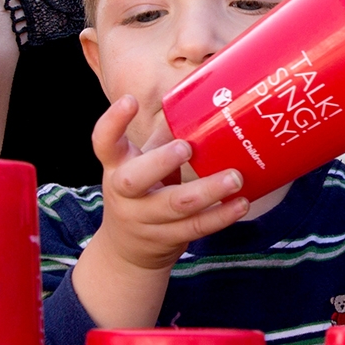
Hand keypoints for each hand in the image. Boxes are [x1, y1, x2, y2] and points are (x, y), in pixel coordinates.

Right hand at [72, 95, 248, 327]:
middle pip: (132, 180)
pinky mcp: (167, 239)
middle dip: (160, 162)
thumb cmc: (144, 190)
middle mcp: (123, 193)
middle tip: (186, 147)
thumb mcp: (141, 163)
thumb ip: (164, 138)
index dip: (113, 121)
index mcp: (116, 165)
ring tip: (235, 177)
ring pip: (175, 206)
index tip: (130, 100)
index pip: (103, 142)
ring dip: (207, 191)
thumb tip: (207, 94)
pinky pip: (196, 227)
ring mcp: (144, 219)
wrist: (127, 250)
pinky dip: (221, 216)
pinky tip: (241, 203)